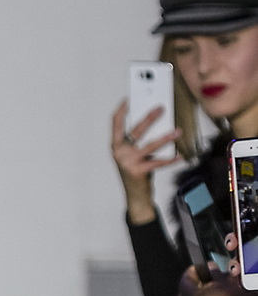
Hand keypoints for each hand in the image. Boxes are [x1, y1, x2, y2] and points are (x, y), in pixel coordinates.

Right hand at [110, 96, 177, 220]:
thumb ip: (139, 141)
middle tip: (161, 108)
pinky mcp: (139, 171)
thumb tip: (158, 124)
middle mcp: (119, 152)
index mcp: (116, 145)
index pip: (116, 123)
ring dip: (166, 138)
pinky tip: (180, 155)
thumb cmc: (136, 171)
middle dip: (150, 117)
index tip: (129, 98)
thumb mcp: (133, 154)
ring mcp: (128, 162)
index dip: (122, 110)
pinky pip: (158, 162)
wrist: (135, 197)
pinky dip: (171, 159)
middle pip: (136, 130)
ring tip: (178, 131)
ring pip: (150, 145)